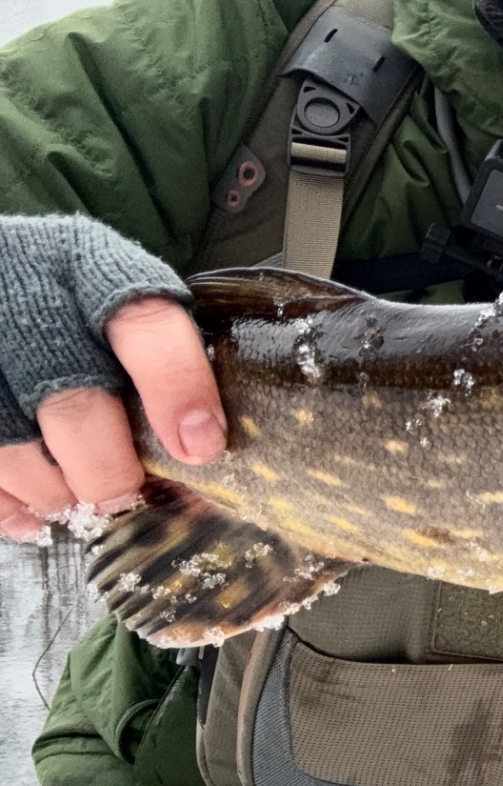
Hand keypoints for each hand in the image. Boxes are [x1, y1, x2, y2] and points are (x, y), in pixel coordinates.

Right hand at [0, 216, 226, 542]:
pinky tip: (31, 514)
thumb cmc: (72, 296)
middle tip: (126, 494)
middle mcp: (26, 302)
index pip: (145, 328)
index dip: (176, 391)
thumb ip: (159, 352)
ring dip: (53, 490)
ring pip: (14, 444)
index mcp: (93, 270)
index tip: (199, 447)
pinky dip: (4, 503)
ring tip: (77, 499)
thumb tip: (200, 443)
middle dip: (108, 467)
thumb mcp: (120, 291)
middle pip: (73, 404)